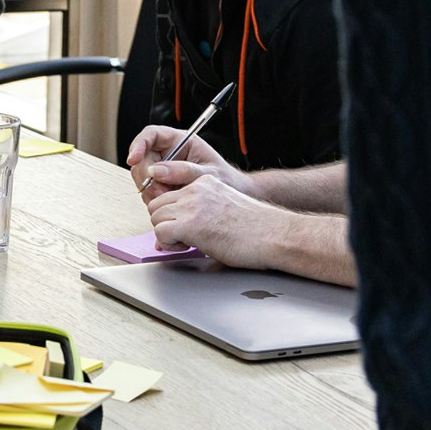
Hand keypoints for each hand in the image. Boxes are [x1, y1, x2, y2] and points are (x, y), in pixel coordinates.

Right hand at [126, 123, 253, 202]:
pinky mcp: (160, 184)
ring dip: (151, 190)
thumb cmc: (224, 179)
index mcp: (180, 141)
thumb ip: (184, 171)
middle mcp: (167, 152)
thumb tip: (156, 171)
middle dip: (146, 177)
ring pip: (141, 176)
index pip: (151, 135)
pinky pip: (147, 190)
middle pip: (142, 158)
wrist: (230, 196)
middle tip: (160, 193)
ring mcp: (162, 168)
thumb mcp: (208, 174)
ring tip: (171, 199)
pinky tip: (169, 204)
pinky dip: (154, 199)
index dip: (138, 144)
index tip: (133, 159)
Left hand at [147, 176, 290, 271]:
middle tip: (182, 237)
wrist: (275, 235)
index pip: (170, 193)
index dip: (171, 214)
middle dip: (164, 223)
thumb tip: (179, 226)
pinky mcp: (190, 225)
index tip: (180, 226)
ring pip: (155, 217)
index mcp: (205, 182)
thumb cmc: (257, 228)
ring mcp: (192, 205)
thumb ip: (200, 210)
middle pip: (157, 204)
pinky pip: (160, 233)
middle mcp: (196, 190)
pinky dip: (169, 244)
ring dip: (166, 233)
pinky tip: (187, 247)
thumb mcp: (224, 206)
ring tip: (187, 243)